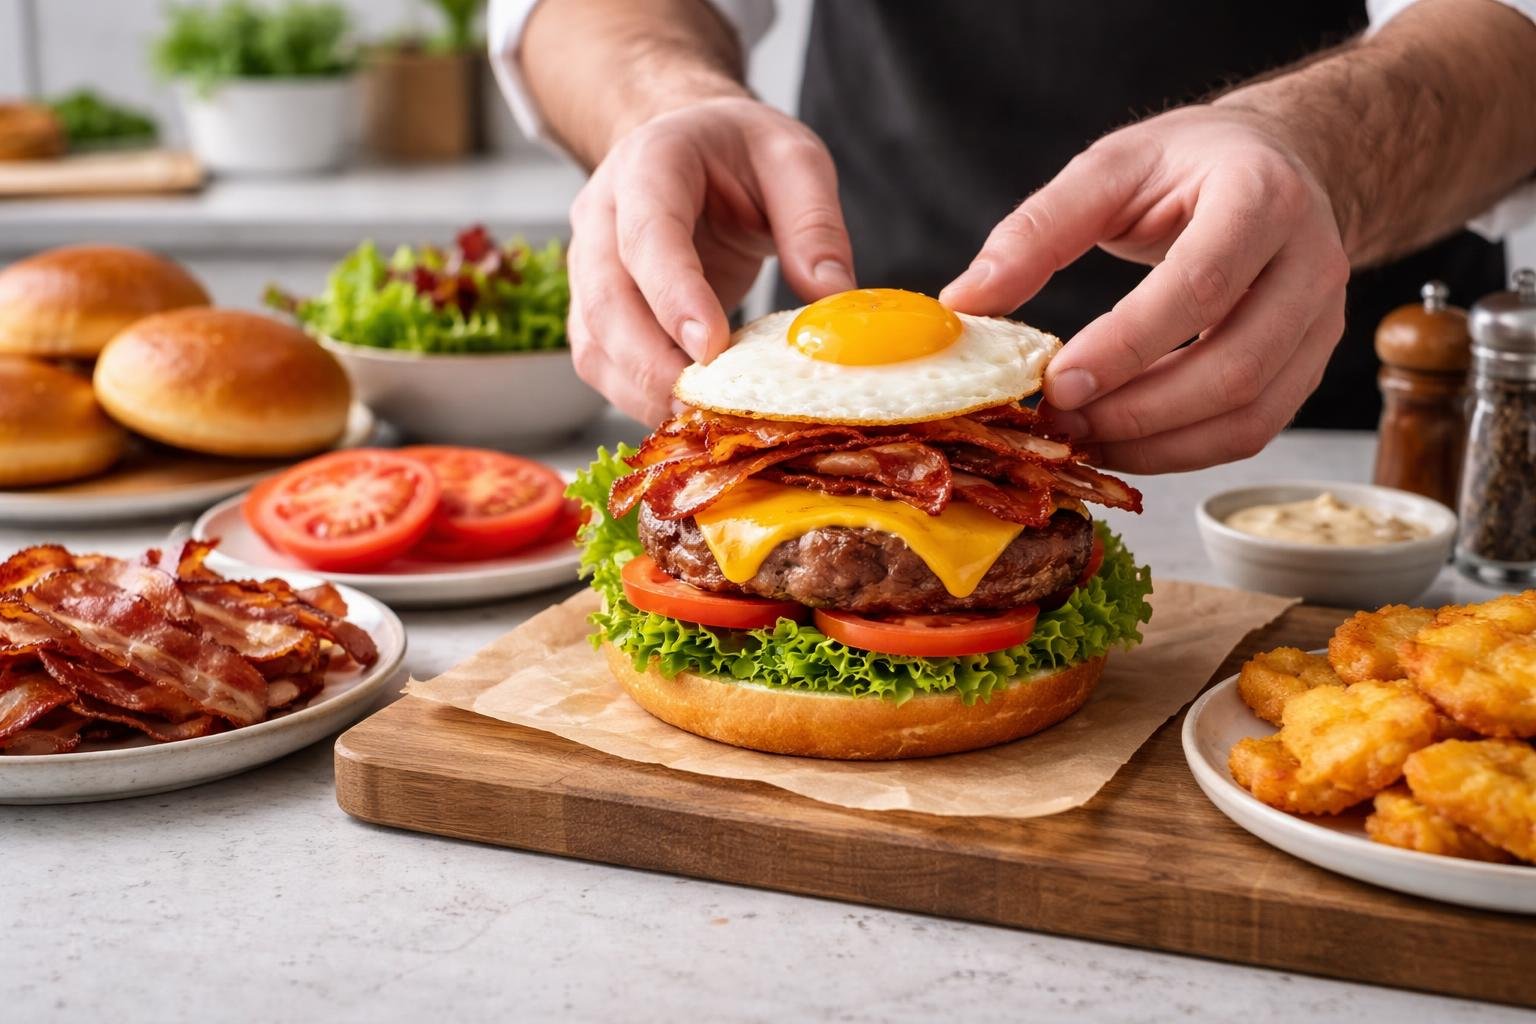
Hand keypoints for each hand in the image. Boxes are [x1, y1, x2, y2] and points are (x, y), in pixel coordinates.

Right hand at [567, 97, 855, 424]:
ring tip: (697, 422)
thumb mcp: (793, 158)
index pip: (649, 233)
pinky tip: (682, 414)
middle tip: (703, 406)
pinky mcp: (596, 309)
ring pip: (594, 341)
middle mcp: (602, 215)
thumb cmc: (739, 150)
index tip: (710, 347)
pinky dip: (635, 396)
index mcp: (649, 163)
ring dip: (639, 389)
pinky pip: (600, 361)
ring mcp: (590, 265)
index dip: (674, 293)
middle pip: (607, 300)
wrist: (689, 143)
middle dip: (651, 362)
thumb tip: (833, 297)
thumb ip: (814, 221)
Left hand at [940, 105, 1349, 472]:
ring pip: (1250, 413)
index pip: (1201, 284)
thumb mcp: (1110, 168)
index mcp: (1262, 195)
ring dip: (1157, 444)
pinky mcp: (1309, 363)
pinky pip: (1253, 429)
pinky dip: (1182, 451)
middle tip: (1060, 420)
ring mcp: (1322, 320)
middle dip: (1138, 410)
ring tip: (1082, 438)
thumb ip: (1037, 231)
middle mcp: (1310, 261)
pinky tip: (1121, 441)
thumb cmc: (1188, 164)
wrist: (1277, 161)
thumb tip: (965, 302)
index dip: (1128, 345)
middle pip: (1235, 366)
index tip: (1057, 382)